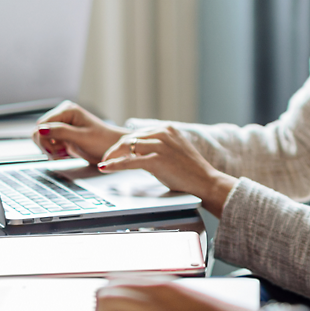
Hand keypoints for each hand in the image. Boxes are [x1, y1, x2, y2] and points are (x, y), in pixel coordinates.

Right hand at [33, 101, 126, 162]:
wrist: (112, 149)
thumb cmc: (102, 141)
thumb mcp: (81, 137)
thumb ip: (61, 132)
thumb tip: (40, 129)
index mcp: (67, 110)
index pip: (42, 124)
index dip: (44, 138)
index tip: (54, 150)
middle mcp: (63, 115)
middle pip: (39, 131)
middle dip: (47, 145)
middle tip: (59, 154)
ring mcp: (62, 126)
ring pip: (42, 139)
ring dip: (50, 150)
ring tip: (64, 154)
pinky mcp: (63, 136)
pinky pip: (49, 144)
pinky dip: (54, 152)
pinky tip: (65, 154)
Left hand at [97, 126, 236, 217]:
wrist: (205, 182)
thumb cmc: (190, 170)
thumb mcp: (174, 149)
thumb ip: (158, 146)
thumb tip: (136, 150)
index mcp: (168, 129)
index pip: (138, 132)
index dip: (124, 143)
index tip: (115, 151)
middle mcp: (164, 133)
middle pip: (130, 138)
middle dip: (115, 149)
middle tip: (107, 158)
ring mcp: (160, 146)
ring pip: (127, 147)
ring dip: (112, 155)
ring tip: (105, 162)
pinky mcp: (157, 160)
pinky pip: (129, 161)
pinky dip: (114, 164)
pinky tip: (105, 167)